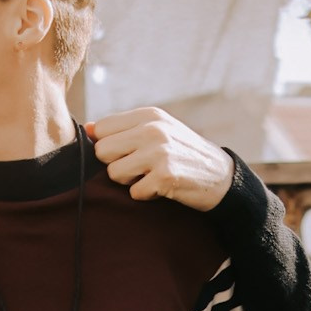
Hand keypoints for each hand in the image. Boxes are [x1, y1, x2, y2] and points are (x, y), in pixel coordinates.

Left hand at [86, 107, 233, 211]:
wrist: (223, 177)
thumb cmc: (184, 154)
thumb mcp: (159, 131)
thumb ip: (125, 129)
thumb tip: (87, 129)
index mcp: (149, 115)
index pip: (101, 129)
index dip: (107, 147)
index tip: (125, 154)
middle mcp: (152, 129)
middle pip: (102, 151)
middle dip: (115, 165)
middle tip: (138, 168)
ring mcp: (159, 152)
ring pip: (114, 173)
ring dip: (130, 182)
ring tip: (151, 176)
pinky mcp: (165, 175)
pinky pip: (134, 192)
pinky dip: (146, 195)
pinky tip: (162, 188)